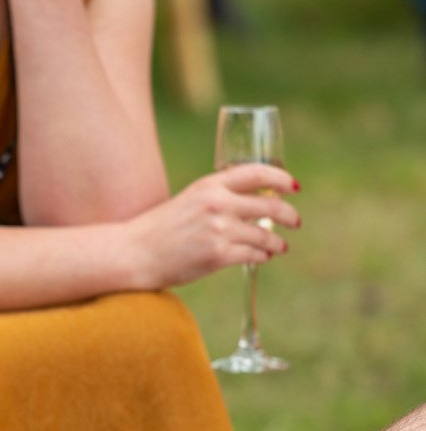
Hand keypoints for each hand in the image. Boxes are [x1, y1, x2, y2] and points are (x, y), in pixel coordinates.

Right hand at [128, 163, 300, 288]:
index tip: (293, 187)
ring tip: (280, 246)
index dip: (281, 179)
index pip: (257, 173)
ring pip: (265, 235)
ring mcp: (218, 230)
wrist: (135, 252)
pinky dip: (262, 256)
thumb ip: (217, 197)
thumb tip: (251, 202)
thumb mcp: (189, 200)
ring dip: (277, 242)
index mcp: (209, 185)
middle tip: (295, 221)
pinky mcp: (218, 255)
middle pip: (270, 205)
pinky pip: (253, 255)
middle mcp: (217, 204)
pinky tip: (262, 257)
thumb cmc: (160, 228)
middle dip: (289, 215)